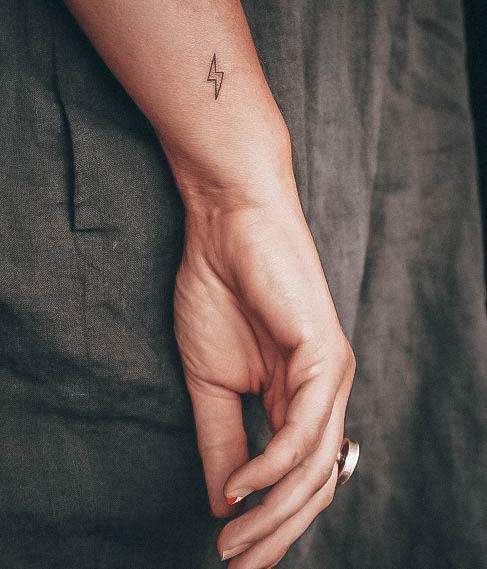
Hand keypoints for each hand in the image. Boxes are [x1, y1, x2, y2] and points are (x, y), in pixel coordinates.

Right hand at [174, 201, 355, 568]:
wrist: (226, 229)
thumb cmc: (219, 293)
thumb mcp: (210, 383)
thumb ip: (222, 441)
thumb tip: (226, 500)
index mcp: (300, 398)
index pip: (299, 477)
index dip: (271, 524)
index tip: (233, 556)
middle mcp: (325, 392)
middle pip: (315, 483)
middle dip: (276, 532)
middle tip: (235, 563)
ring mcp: (330, 372)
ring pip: (316, 464)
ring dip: (273, 510)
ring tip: (233, 540)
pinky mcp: (324, 352)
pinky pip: (305, 425)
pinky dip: (274, 464)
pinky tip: (243, 487)